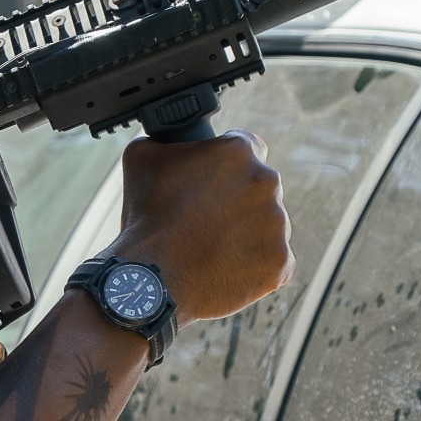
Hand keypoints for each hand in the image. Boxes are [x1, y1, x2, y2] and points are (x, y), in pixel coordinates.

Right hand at [105, 130, 291, 325]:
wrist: (152, 280)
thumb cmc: (145, 219)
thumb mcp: (140, 158)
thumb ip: (163, 141)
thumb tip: (165, 141)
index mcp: (237, 152)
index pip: (246, 146)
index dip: (226, 164)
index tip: (213, 180)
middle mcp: (266, 183)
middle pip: (259, 187)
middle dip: (237, 200)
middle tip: (206, 219)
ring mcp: (277, 225)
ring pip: (267, 225)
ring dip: (246, 233)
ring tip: (211, 248)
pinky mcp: (280, 263)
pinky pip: (272, 260)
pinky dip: (253, 266)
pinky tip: (224, 268)